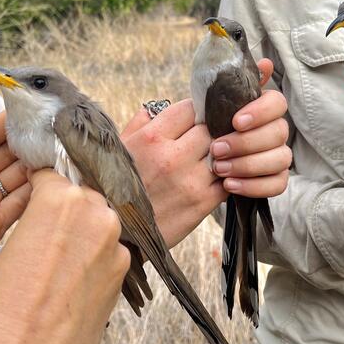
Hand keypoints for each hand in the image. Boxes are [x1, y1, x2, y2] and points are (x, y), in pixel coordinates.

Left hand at [0, 107, 29, 339]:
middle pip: (2, 157)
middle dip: (25, 143)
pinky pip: (18, 209)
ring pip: (15, 180)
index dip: (0, 126)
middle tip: (50, 132)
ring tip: (57, 155)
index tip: (25, 112)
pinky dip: (35, 197)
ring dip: (35, 168)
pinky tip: (50, 186)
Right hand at [0, 170, 129, 343]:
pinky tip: (74, 276)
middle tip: (51, 231)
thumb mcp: (11, 249)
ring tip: (60, 258)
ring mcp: (116, 246)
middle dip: (71, 207)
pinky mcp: (124, 274)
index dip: (46, 184)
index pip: (57, 173)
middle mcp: (97, 216)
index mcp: (61, 200)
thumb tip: (53, 216)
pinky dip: (97, 256)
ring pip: (102, 221)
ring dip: (87, 231)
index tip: (44, 190)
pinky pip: (111, 249)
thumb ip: (40, 221)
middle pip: (86, 195)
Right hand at [121, 59, 289, 247]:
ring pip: (223, 152)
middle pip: (210, 128)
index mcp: (151, 138)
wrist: (119, 235)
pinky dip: (226, 177)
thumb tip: (156, 109)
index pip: (189, 108)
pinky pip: (227, 179)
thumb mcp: (120, 149)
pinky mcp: (203, 202)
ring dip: (220, 154)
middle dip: (210, 131)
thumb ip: (140, 124)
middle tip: (207, 139)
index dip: (195, 112)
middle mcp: (172, 156)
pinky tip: (216, 178)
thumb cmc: (115, 189)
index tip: (196, 119)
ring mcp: (190, 179)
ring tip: (212, 158)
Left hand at [209, 59, 290, 196]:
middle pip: (279, 132)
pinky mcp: (274, 179)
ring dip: (248, 164)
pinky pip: (278, 184)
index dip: (260, 111)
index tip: (236, 121)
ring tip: (219, 168)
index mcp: (261, 108)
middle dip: (247, 142)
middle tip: (217, 149)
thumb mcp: (207, 106)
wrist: (186, 166)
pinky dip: (254, 185)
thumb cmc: (201, 130)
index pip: (276, 102)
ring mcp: (277, 155)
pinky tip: (230, 184)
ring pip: (280, 158)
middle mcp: (274, 130)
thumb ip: (232, 85)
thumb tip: (266, 64)